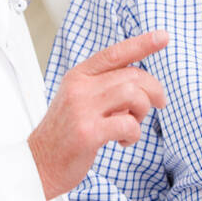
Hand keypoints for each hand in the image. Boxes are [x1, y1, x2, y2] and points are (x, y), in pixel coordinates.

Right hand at [29, 30, 169, 200]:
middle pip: (132, 75)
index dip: (142, 43)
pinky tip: (122, 141)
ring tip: (133, 124)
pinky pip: (127, 124)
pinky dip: (134, 134)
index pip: (114, 53)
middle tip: (158, 104)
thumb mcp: (79, 100)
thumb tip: (140, 85)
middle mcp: (79, 88)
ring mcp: (82, 109)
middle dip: (153, 90)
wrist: (38, 164)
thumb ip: (104, 87)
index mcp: (78, 76)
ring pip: (133, 95)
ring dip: (142, 111)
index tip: (163, 36)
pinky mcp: (88, 133)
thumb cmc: (65, 134)